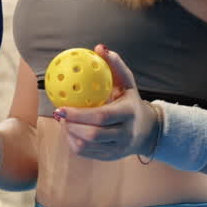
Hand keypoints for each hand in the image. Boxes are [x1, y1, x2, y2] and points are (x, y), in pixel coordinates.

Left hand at [54, 45, 157, 161]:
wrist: (147, 130)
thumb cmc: (131, 101)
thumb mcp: (127, 83)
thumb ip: (115, 65)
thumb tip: (99, 48)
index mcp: (128, 113)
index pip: (101, 116)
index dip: (79, 115)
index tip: (60, 107)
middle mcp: (125, 134)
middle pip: (93, 135)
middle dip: (71, 126)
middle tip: (58, 113)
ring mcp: (118, 149)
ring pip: (87, 146)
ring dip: (70, 134)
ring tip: (64, 120)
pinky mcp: (110, 158)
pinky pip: (86, 153)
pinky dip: (73, 142)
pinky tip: (70, 130)